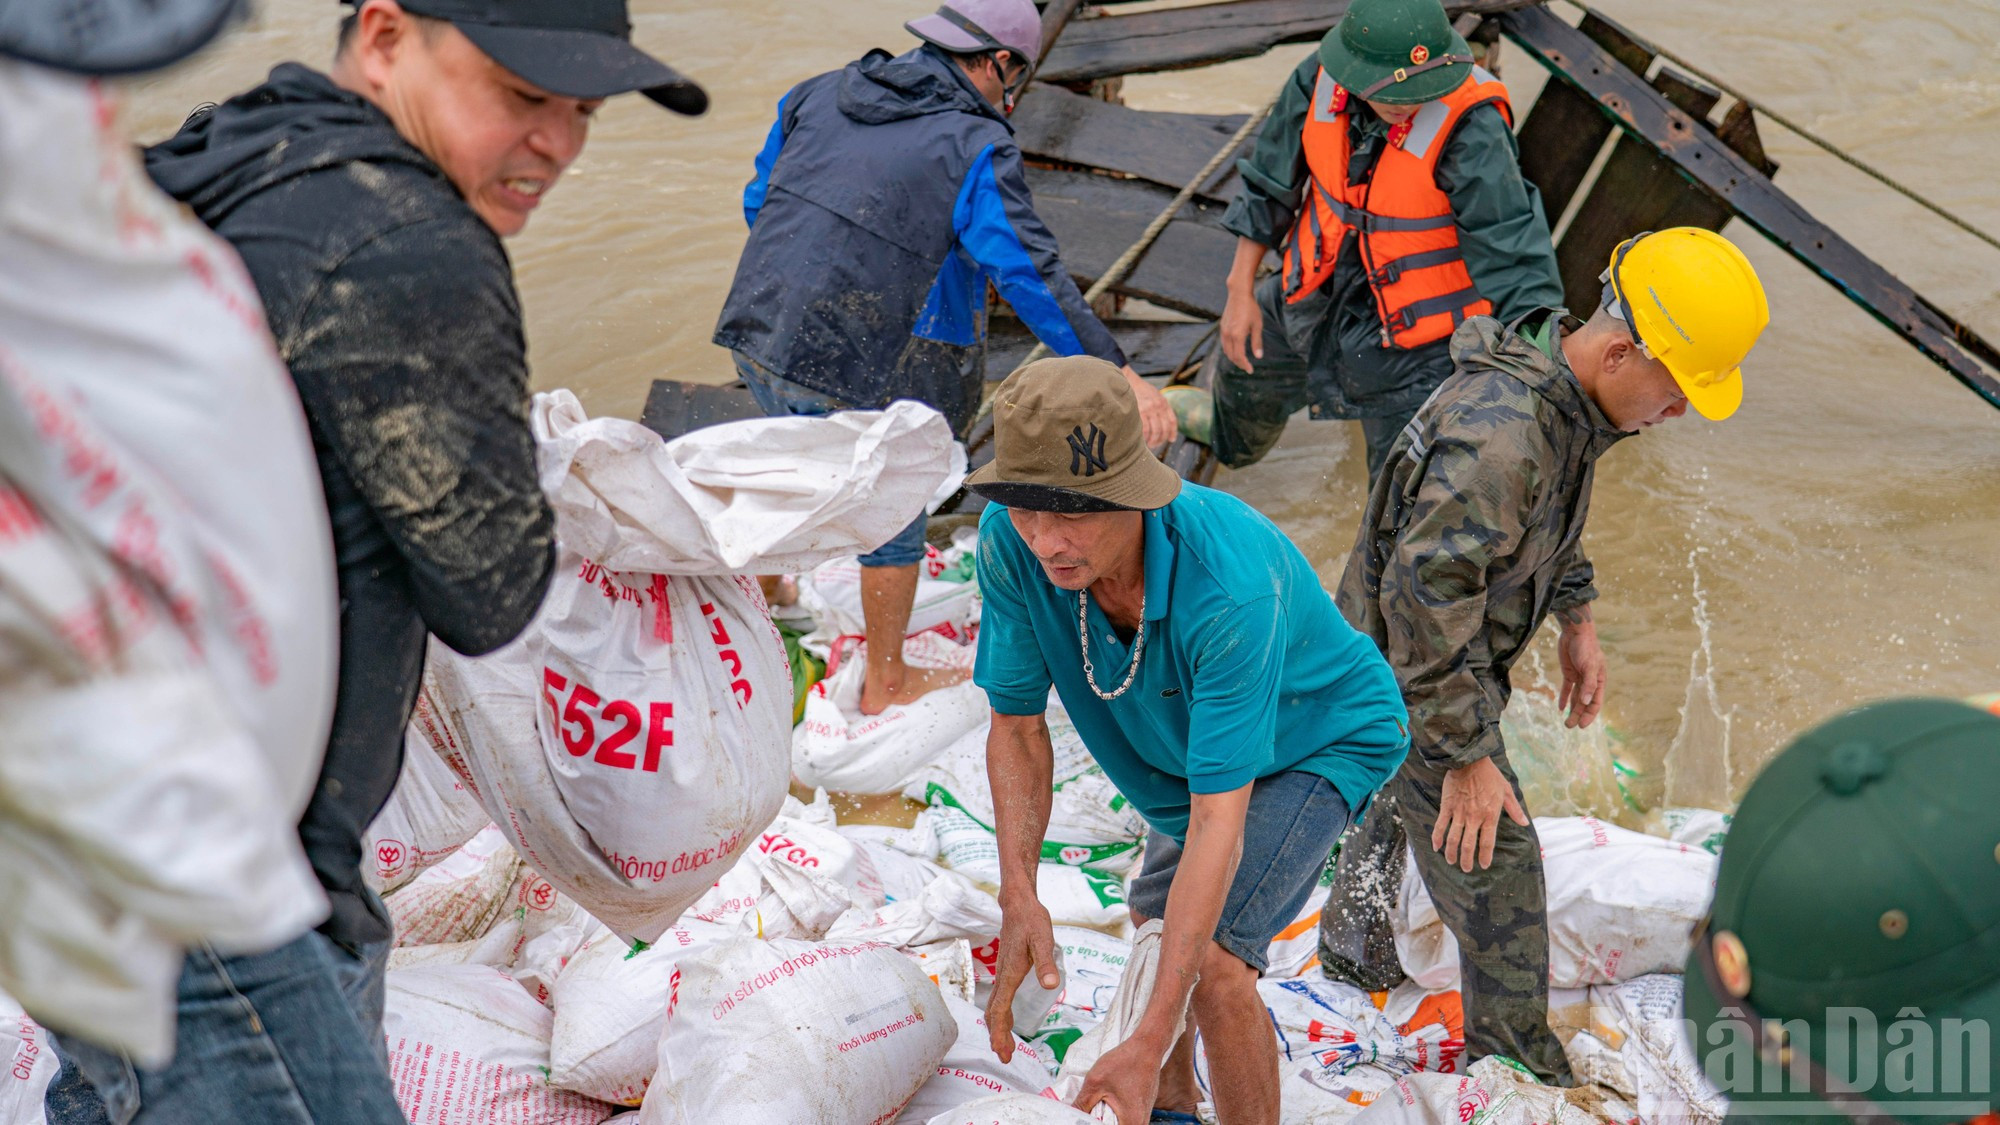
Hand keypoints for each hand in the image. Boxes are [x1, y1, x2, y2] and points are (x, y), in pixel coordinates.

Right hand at [985, 893, 1059, 1061]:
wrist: (1018, 905)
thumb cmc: (1032, 921)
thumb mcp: (1043, 940)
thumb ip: (1046, 963)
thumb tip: (1050, 985)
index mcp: (1010, 973)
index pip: (1000, 1009)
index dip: (1000, 1031)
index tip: (1002, 1050)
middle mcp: (1002, 976)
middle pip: (994, 1013)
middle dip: (997, 1036)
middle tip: (1005, 1057)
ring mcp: (1002, 974)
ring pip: (995, 1007)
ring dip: (999, 1028)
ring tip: (1006, 1047)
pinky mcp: (1006, 971)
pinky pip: (1000, 999)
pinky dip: (1002, 1015)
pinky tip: (1010, 1021)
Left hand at [1072, 1032, 1166, 1122]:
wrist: (1147, 1046)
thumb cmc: (1124, 1062)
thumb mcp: (1095, 1082)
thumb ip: (1081, 1104)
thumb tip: (1068, 1116)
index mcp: (1131, 1123)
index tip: (1080, 1120)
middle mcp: (1141, 1123)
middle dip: (1097, 1122)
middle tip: (1084, 1113)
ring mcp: (1143, 1116)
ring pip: (1118, 1124)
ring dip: (1104, 1119)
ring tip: (1091, 1108)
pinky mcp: (1142, 1108)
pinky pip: (1125, 1117)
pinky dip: (1113, 1113)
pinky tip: (1103, 1102)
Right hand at [1122, 365, 1175, 448]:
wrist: (1128, 379)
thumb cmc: (1139, 389)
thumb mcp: (1154, 394)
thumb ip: (1160, 406)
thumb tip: (1162, 420)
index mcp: (1164, 402)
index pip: (1172, 421)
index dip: (1173, 432)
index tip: (1171, 440)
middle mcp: (1159, 406)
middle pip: (1164, 428)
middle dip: (1161, 439)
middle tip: (1155, 444)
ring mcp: (1150, 409)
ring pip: (1156, 431)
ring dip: (1153, 441)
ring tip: (1149, 444)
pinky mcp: (1140, 411)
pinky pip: (1145, 430)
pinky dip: (1144, 437)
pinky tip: (1142, 440)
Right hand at [1220, 284, 1263, 372]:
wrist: (1238, 294)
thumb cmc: (1251, 308)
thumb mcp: (1257, 325)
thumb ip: (1257, 342)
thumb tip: (1258, 356)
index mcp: (1237, 335)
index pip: (1239, 356)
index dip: (1245, 365)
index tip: (1251, 370)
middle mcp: (1228, 335)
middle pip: (1231, 356)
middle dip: (1239, 363)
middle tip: (1247, 367)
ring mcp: (1223, 331)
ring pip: (1226, 351)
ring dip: (1233, 358)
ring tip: (1242, 360)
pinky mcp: (1222, 327)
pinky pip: (1224, 343)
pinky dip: (1229, 350)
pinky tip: (1235, 350)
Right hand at [1433, 755, 1528, 872]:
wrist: (1469, 760)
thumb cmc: (1490, 774)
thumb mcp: (1506, 790)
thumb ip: (1514, 809)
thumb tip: (1524, 823)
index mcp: (1490, 815)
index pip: (1487, 842)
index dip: (1485, 856)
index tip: (1483, 865)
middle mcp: (1474, 818)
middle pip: (1468, 845)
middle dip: (1466, 860)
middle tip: (1466, 869)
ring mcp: (1459, 813)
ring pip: (1453, 839)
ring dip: (1451, 853)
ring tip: (1451, 861)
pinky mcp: (1447, 806)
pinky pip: (1441, 825)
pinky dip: (1437, 837)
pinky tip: (1436, 846)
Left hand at [1557, 619, 1605, 728]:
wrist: (1575, 632)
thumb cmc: (1586, 648)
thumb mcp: (1589, 666)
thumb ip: (1589, 684)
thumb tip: (1586, 703)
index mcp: (1599, 681)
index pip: (1595, 702)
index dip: (1589, 715)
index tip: (1581, 726)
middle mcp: (1590, 681)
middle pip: (1585, 703)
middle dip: (1578, 715)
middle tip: (1569, 726)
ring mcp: (1579, 677)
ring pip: (1576, 697)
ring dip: (1572, 709)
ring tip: (1565, 722)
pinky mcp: (1569, 672)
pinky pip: (1567, 688)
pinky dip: (1564, 697)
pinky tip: (1560, 707)